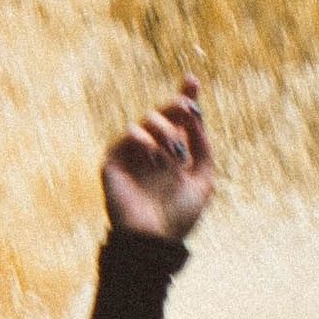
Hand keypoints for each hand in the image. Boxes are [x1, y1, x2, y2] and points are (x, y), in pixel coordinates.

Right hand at [103, 77, 215, 243]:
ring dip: (165, 130)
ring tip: (174, 153)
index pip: (179, 120)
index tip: (192, 79)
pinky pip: (128, 134)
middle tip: (187, 108)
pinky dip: (144, 139)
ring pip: (147, 120)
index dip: (185, 97)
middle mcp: (154, 150)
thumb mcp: (203, 179)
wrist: (154, 239)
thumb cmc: (179, 215)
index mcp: (175, 153)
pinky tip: (155, 157)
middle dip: (177, 107)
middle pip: (164, 113)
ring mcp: (133, 155)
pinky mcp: (114, 161)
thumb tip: (195, 116)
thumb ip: (203, 147)